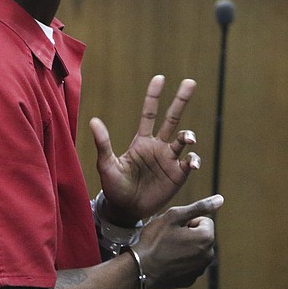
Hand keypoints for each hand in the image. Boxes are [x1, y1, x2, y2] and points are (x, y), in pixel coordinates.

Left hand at [89, 75, 199, 223]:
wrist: (126, 210)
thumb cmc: (114, 186)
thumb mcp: (106, 165)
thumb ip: (103, 143)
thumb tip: (93, 120)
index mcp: (141, 141)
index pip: (149, 113)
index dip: (154, 96)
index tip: (160, 78)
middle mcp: (158, 146)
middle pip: (172, 118)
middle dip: (181, 100)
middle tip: (190, 81)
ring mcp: (169, 160)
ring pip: (183, 140)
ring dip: (187, 136)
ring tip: (187, 138)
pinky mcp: (178, 175)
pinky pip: (189, 162)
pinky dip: (194, 160)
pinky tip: (191, 163)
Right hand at [136, 194, 222, 288]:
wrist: (141, 268)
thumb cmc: (155, 240)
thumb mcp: (174, 216)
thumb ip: (199, 207)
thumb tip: (220, 199)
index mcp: (206, 238)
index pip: (204, 220)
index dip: (187, 221)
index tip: (175, 227)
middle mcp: (208, 256)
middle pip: (201, 235)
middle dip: (188, 234)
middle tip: (169, 237)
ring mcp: (199, 269)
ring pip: (195, 249)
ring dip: (185, 247)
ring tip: (167, 248)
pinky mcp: (190, 279)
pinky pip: (188, 263)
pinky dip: (180, 260)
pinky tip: (167, 259)